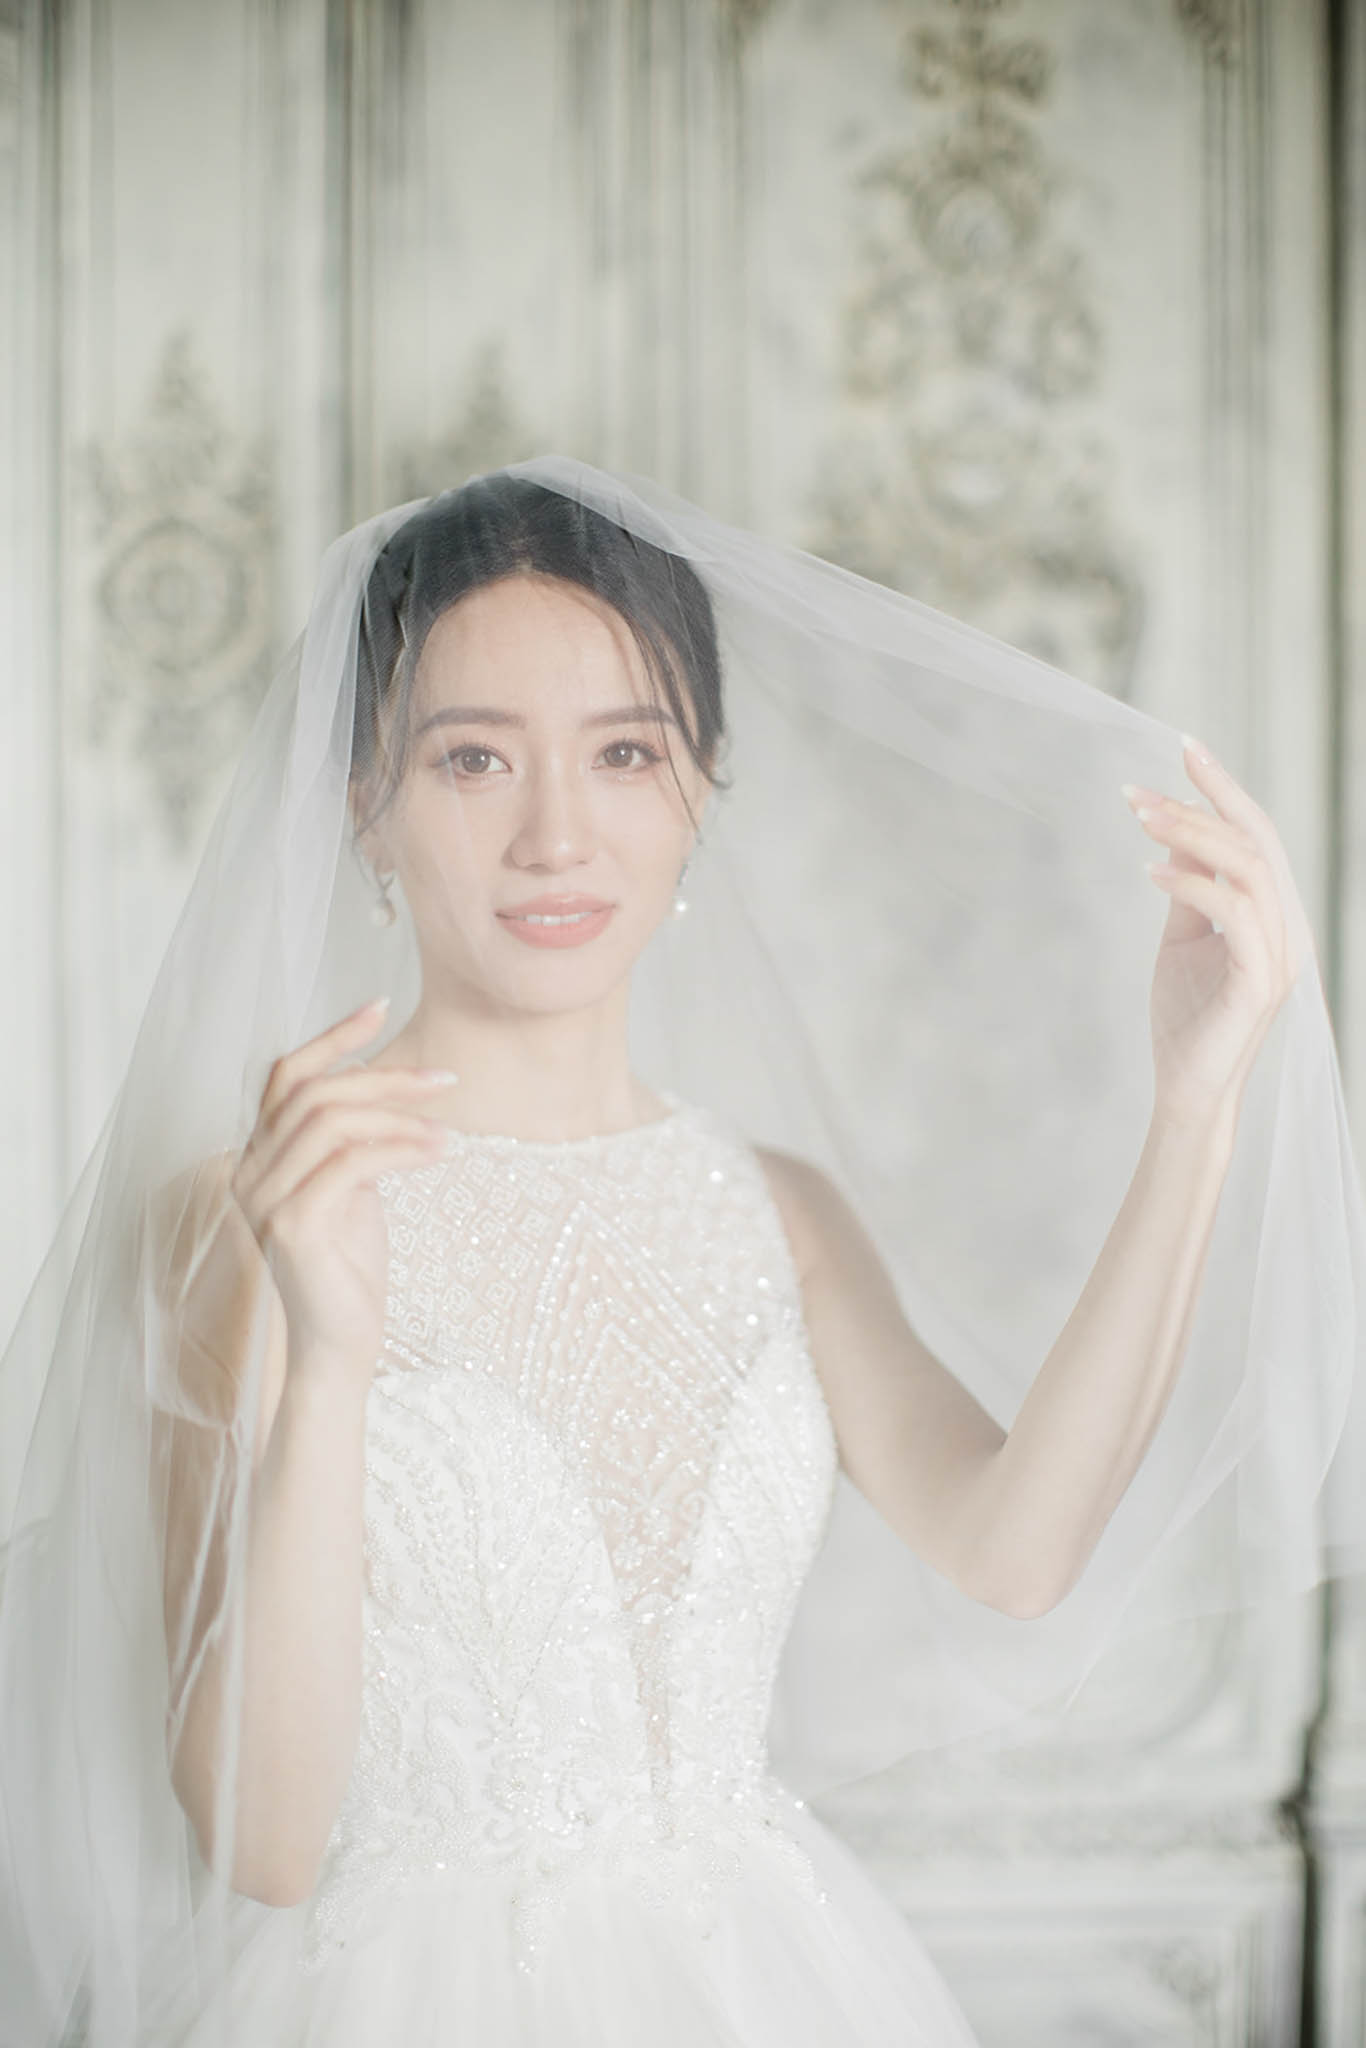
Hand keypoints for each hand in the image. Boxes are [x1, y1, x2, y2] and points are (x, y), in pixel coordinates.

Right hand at [229, 999, 455, 1373]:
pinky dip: (401, 1149)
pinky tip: (440, 1151)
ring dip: (399, 1115)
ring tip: (449, 1126)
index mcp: (258, 1156)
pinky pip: (351, 1164)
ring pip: (330, 1122)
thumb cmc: (349, 1266)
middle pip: (313, 1092)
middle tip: (443, 1077)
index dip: (332, 1037)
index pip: (285, 1075)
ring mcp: (264, 1200)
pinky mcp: (292, 1227)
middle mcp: (248, 1172)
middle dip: (383, 1076)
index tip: (382, 1005)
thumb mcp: (350, 1186)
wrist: (341, 1344)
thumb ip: (348, 1139)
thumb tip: (379, 1084)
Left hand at [1123, 737, 1313, 1129]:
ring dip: (1191, 835)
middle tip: (1141, 788)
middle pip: (1257, 841)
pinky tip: (1150, 869)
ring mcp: (1279, 954)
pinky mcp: (1260, 982)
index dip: (1224, 788)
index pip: (1256, 836)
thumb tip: (1175, 838)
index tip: (1185, 747)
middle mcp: (1286, 927)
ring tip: (1140, 819)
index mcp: (1273, 914)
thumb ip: (1188, 891)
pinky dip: (1192, 883)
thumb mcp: (1183, 940)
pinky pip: (1234, 914)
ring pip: (1249, 869)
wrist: (1187, 1089)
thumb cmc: (1187, 1018)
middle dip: (1203, 801)